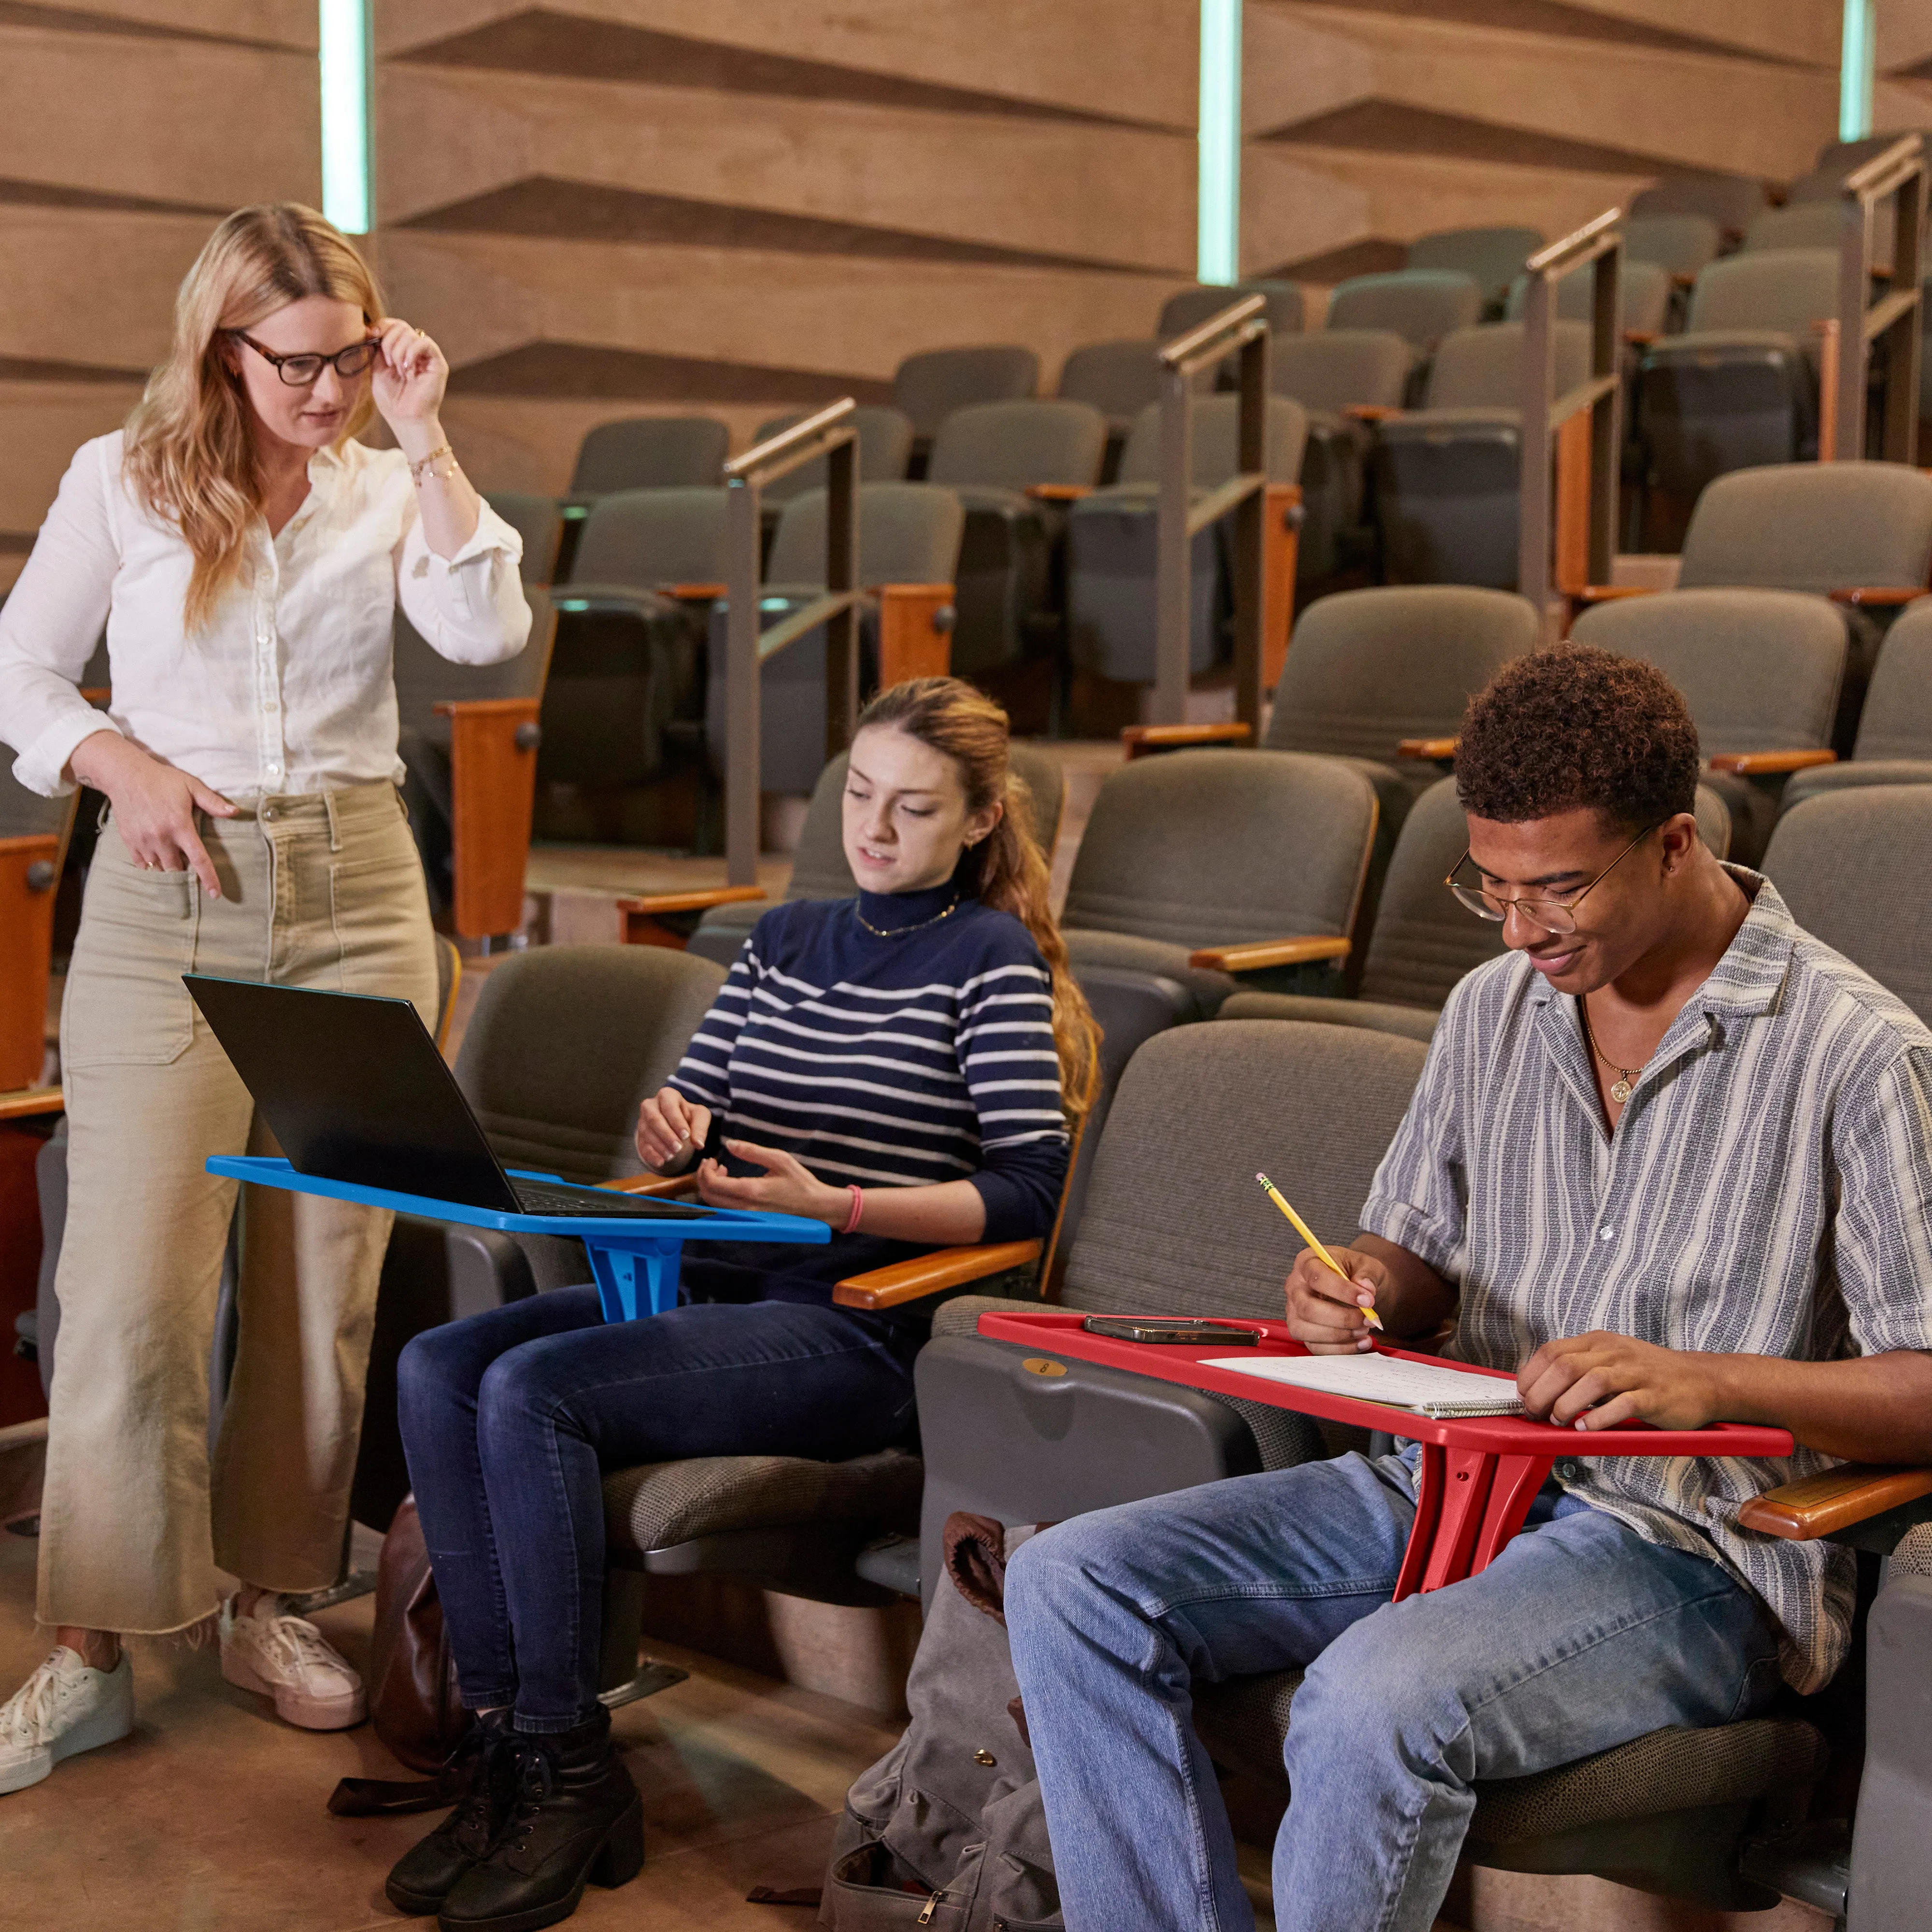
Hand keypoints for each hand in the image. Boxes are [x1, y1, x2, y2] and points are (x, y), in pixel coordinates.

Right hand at [69, 730, 234, 897]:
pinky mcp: (129, 841)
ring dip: (169, 868)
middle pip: (177, 868)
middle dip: (185, 870)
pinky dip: (151, 865)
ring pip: (159, 869)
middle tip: (189, 861)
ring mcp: (143, 841)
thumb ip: (212, 802)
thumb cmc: (162, 780)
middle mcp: (161, 837)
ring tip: (173, 858)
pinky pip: (142, 864)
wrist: (126, 775)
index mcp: (180, 826)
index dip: (208, 878)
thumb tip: (235, 812)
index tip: (215, 894)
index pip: (198, 859)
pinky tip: (156, 857)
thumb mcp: (191, 786)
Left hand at [370, 318, 448, 429]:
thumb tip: (369, 327)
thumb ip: (375, 348)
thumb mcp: (376, 369)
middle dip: (388, 341)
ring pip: (410, 334)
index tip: (371, 335)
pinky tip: (408, 368)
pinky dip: (411, 352)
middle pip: (401, 326)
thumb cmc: (392, 401)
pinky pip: (425, 342)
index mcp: (401, 351)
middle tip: (388, 362)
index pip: (393, 325)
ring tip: (399, 371)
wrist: (405, 420)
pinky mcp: (437, 363)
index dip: (382, 326)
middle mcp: (415, 351)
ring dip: (398, 351)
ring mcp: (427, 357)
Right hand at [634, 1087, 710, 1174]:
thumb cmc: (689, 1116)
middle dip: (666, 1135)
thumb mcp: (699, 1116)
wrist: (676, 1122)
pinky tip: (660, 1162)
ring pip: (647, 1132)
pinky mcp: (640, 1135)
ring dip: (659, 1146)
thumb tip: (699, 1144)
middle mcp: (651, 1105)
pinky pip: (642, 1145)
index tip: (686, 1136)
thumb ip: (700, 1128)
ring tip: (672, 1156)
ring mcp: (642, 1120)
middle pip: (654, 1119)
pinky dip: (650, 1155)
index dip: (677, 1122)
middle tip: (678, 1148)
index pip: (669, 1107)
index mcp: (667, 1095)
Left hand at [696, 1139, 846, 1225]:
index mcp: (750, 1190)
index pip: (712, 1184)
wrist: (816, 1207)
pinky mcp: (751, 1221)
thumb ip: (752, 1151)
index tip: (712, 1159)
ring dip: (711, 1188)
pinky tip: (732, 1186)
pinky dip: (720, 1198)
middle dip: (703, 1179)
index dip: (705, 1171)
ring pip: (715, 1206)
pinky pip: (725, 1211)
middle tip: (712, 1164)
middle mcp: (745, 1207)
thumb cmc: (800, 1182)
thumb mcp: (779, 1159)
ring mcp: (747, 1217)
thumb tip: (730, 1144)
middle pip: (708, 1197)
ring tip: (723, 1173)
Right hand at [1283, 1245, 1389, 1354]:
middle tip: (1368, 1319)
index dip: (1342, 1291)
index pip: (1317, 1278)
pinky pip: (1315, 1346)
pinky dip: (1340, 1349)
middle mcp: (1295, 1287)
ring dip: (1340, 1335)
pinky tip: (1360, 1342)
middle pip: (1308, 1308)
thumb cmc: (1355, 1272)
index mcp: (1307, 1263)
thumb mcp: (1366, 1265)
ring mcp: (1294, 1311)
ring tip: (1364, 1330)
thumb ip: (1367, 1274)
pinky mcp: (1302, 1331)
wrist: (1354, 1286)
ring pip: (1306, 1330)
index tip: (1368, 1301)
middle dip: (1342, 1318)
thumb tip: (1366, 1288)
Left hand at [1517, 1331, 1729, 1430]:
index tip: (1523, 1396)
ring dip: (1567, 1404)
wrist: (1701, 1380)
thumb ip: (1578, 1369)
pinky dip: (1600, 1417)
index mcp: (1598, 1342)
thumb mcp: (1609, 1360)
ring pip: (1591, 1381)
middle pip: (1565, 1366)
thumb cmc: (1647, 1374)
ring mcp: (1635, 1372)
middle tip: (1536, 1413)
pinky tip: (1587, 1427)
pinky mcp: (1654, 1395)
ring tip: (1560, 1420)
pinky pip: (1623, 1403)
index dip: (1531, 1375)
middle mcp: (1613, 1352)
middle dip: (1542, 1393)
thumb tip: (1538, 1390)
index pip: (1551, 1351)